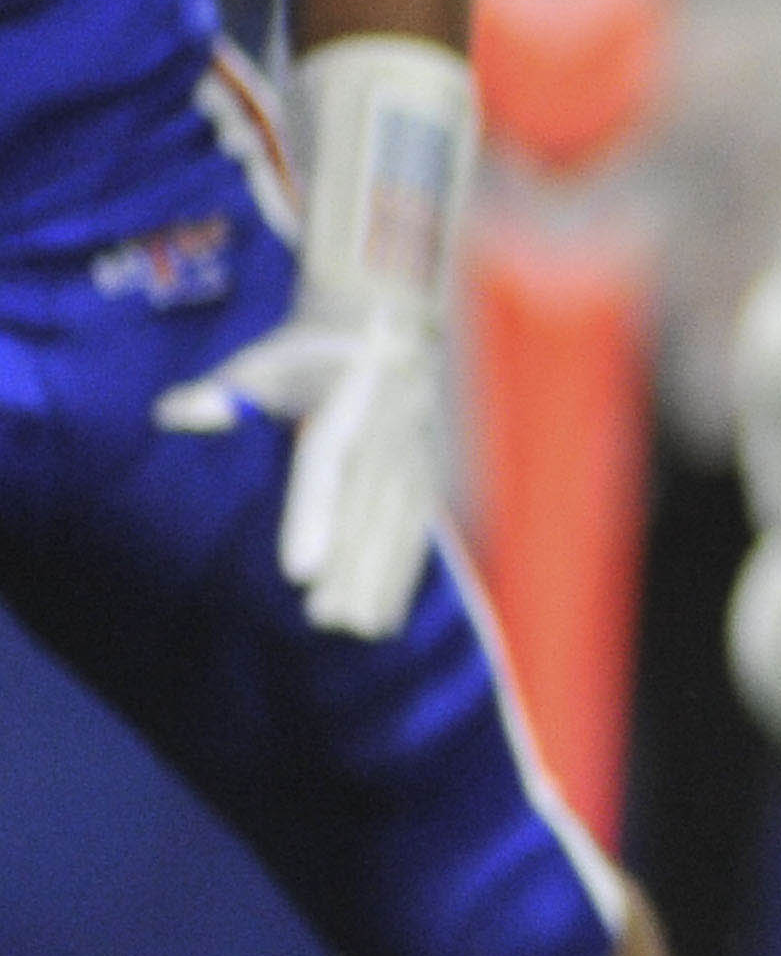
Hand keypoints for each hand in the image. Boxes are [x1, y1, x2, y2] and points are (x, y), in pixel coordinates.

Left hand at [155, 313, 444, 635]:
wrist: (390, 326)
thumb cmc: (311, 354)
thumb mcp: (266, 361)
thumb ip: (225, 390)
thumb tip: (175, 413)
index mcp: (348, 404)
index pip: (329, 465)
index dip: (315, 519)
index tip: (300, 570)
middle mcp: (389, 434)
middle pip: (370, 508)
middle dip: (351, 566)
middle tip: (322, 619)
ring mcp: (416, 458)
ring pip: (400, 526)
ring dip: (381, 580)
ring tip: (356, 628)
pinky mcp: (428, 478)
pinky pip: (417, 531)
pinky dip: (403, 575)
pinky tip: (386, 615)